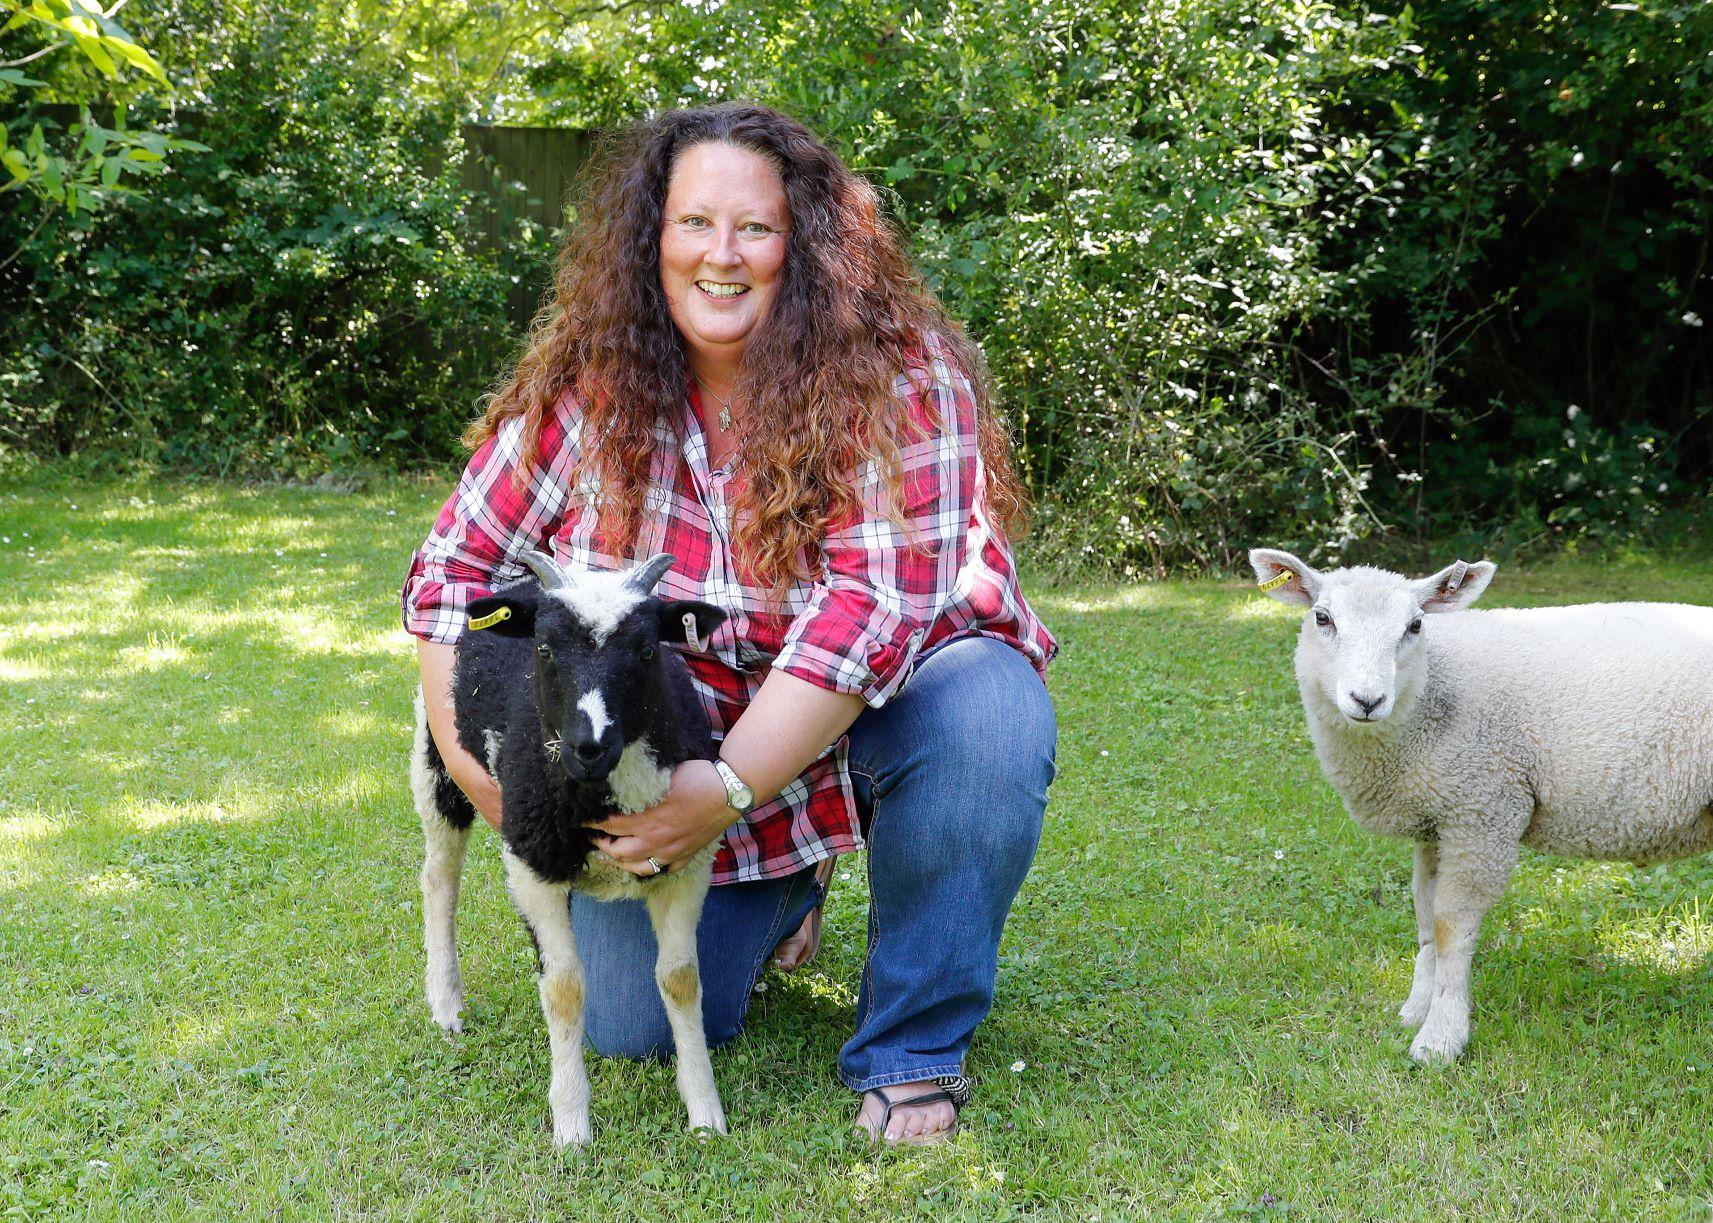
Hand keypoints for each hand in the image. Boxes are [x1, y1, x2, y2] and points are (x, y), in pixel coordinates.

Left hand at [591, 759, 733, 876]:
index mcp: (645, 819)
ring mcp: (671, 851)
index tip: (581, 818)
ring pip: (639, 867)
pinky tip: (651, 862)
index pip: (608, 825)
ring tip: (614, 857)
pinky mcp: (686, 854)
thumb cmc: (697, 777)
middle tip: (593, 838)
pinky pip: (667, 869)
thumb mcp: (663, 776)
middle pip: (618, 851)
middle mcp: (654, 840)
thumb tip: (619, 782)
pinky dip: (656, 868)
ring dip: (622, 864)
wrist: (729, 792)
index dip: (591, 823)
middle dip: (601, 846)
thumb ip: (641, 785)